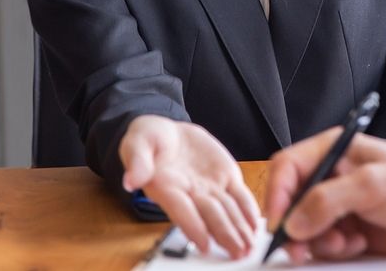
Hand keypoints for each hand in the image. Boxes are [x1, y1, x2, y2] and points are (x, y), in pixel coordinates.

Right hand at [119, 115, 259, 258]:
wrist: (168, 133)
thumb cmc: (148, 140)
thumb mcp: (138, 142)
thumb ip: (137, 160)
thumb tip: (131, 180)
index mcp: (166, 187)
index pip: (181, 210)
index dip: (192, 227)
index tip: (203, 244)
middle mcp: (190, 193)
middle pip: (209, 216)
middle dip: (224, 234)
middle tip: (238, 251)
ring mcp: (209, 187)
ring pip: (227, 210)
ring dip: (238, 229)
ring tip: (249, 246)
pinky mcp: (225, 177)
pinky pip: (239, 195)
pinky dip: (247, 209)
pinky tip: (254, 224)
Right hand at [264, 129, 385, 261]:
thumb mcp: (372, 185)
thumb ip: (329, 200)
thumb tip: (293, 222)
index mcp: (334, 150)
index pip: (287, 167)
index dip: (276, 194)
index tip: (278, 223)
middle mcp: (331, 176)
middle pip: (290, 202)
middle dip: (295, 227)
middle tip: (301, 249)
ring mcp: (339, 204)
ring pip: (304, 228)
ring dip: (319, 242)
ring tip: (347, 241)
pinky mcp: (348, 229)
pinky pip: (323, 245)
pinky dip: (335, 249)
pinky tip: (359, 243)